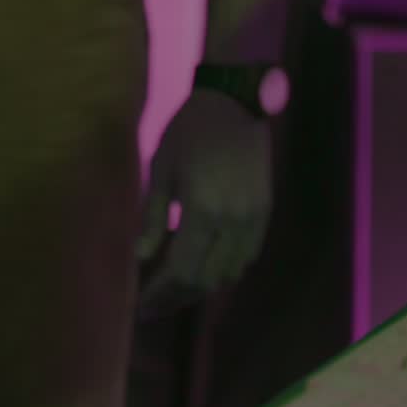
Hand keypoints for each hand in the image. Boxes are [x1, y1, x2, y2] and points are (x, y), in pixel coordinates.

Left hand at [137, 90, 274, 310]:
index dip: (161, 292)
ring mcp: (254, 218)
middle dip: (179, 296)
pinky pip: (248, 255)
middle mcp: (233, 221)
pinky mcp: (266, 212)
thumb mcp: (162, 170)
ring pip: (230, 272)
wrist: (236, 101)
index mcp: (203, 210)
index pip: (183, 270)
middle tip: (155, 303)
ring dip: (203, 285)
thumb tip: (140, 257)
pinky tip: (207, 266)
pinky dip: (226, 268)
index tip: (141, 304)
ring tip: (177, 287)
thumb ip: (152, 218)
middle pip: (207, 279)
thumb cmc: (189, 130)